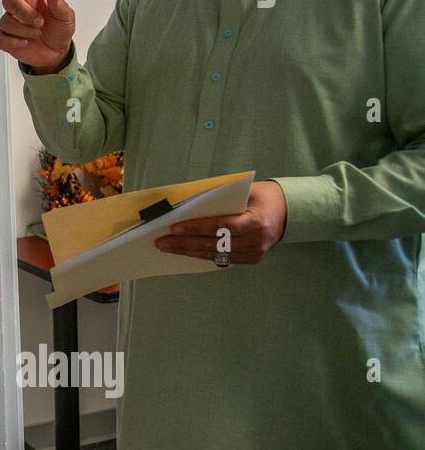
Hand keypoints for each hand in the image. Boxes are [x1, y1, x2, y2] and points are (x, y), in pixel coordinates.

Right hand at [0, 0, 75, 72]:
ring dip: (23, 30)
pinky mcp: (5, 39)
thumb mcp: (67, 18)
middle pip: (8, 0)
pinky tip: (23, 43)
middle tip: (39, 23)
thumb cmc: (59, 30)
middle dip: (23, 13)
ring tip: (35, 35)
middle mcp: (18, 7)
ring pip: (5, 21)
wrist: (56, 53)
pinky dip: (11, 42)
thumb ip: (61, 7)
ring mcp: (10, 23)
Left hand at [155, 181, 287, 263]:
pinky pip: (222, 259)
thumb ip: (220, 198)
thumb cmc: (261, 196)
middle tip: (161, 241)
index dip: (196, 227)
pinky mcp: (251, 259)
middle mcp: (256, 241)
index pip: (221, 226)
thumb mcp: (245, 190)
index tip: (174, 228)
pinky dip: (201, 254)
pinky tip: (184, 251)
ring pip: (215, 254)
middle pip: (214, 243)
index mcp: (256, 221)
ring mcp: (254, 253)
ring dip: (188, 251)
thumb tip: (186, 203)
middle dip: (185, 243)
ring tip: (167, 247)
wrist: (287, 210)